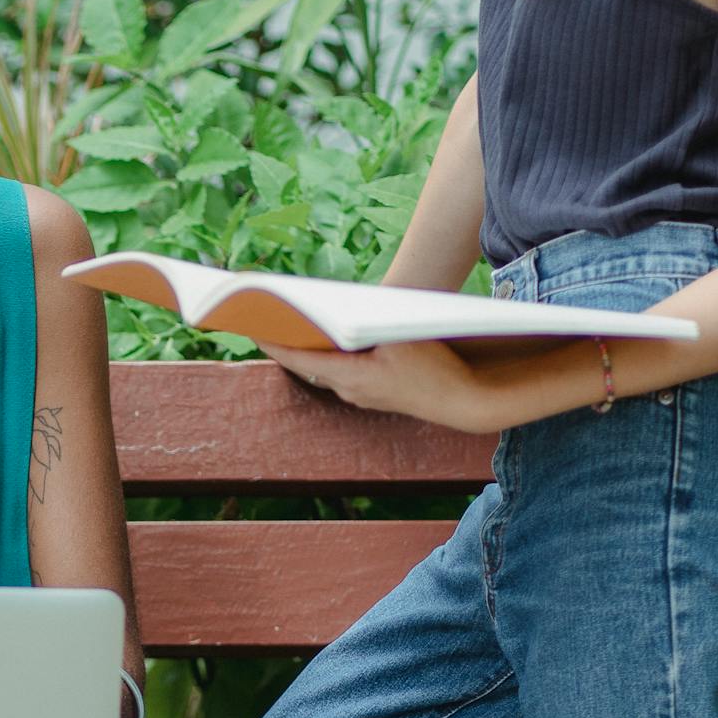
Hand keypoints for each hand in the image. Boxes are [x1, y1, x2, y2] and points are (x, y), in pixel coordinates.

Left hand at [259, 340, 504, 433]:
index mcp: (349, 377)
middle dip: (291, 339)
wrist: (464, 400)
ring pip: (326, 368)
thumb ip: (363, 327)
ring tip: (296, 322)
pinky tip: (335, 338)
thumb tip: (336, 319)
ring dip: (313, 347)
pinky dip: (334, 356)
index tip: (252, 327)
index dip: (274, 342)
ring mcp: (360, 396)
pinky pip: (344, 372)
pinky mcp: (373, 395)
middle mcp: (349, 391)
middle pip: (309, 362)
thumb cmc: (434, 367)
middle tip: (270, 317)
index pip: (299, 358)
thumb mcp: (398, 336)